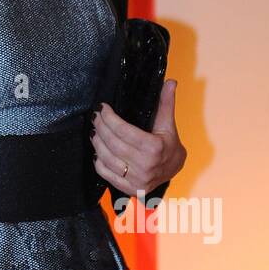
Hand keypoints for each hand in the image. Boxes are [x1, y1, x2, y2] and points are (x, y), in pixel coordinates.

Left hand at [91, 79, 186, 198]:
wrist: (174, 170)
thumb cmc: (168, 143)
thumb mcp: (168, 123)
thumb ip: (166, 102)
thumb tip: (170, 81)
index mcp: (155, 147)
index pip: (123, 130)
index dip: (109, 118)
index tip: (101, 108)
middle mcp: (146, 165)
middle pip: (112, 143)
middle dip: (100, 127)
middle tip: (95, 117)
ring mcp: (137, 179)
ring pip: (107, 158)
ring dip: (97, 142)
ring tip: (94, 130)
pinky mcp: (130, 188)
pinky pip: (106, 174)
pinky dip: (98, 161)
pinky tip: (97, 150)